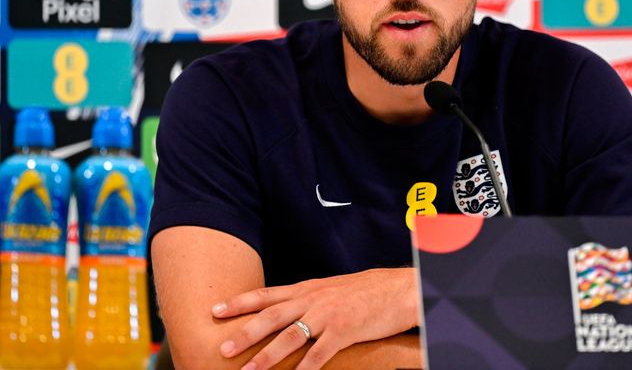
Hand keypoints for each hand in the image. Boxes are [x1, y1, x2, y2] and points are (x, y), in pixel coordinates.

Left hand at [211, 267, 418, 369]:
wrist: (397, 288)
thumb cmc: (364, 291)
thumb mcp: (330, 289)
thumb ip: (307, 299)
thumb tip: (285, 310)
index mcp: (308, 288)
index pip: (267, 294)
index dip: (240, 301)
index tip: (216, 309)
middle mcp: (313, 299)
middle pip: (272, 315)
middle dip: (245, 331)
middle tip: (222, 347)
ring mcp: (328, 315)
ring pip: (291, 336)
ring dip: (267, 356)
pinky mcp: (345, 331)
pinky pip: (320, 354)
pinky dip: (305, 369)